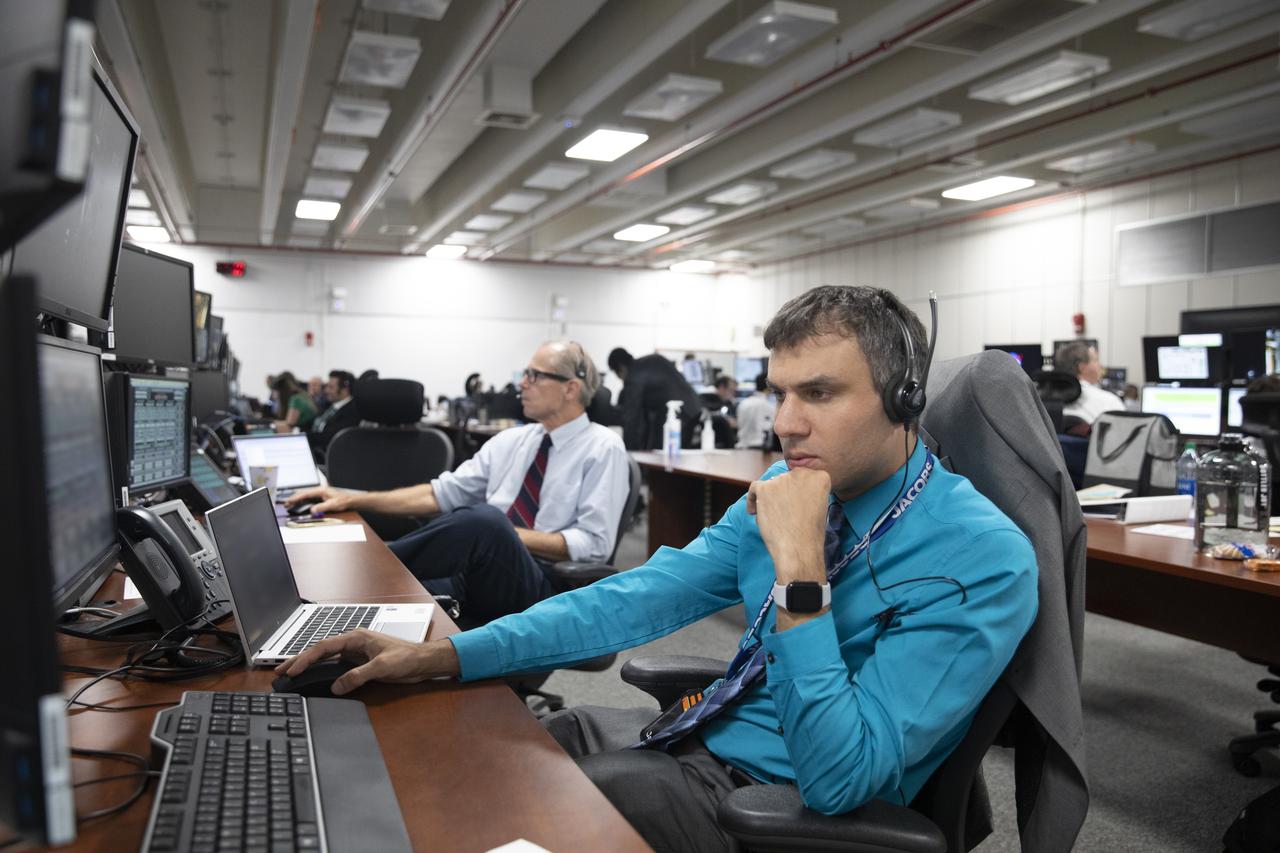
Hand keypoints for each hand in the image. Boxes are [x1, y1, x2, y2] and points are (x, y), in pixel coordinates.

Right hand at [274, 630, 458, 695]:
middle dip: (300, 660)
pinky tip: (315, 678)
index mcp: (357, 637)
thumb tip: (337, 686)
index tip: (294, 669)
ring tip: (292, 674)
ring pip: (327, 658)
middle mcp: (354, 643)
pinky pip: (336, 666)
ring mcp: (356, 653)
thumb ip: (358, 676)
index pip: (325, 646)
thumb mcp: (382, 667)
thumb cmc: (408, 657)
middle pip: (321, 651)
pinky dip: (323, 671)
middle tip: (281, 670)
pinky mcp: (360, 663)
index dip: (307, 658)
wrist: (424, 661)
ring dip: (310, 665)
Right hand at [284, 486, 352, 513]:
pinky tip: (300, 505)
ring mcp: (320, 494)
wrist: (351, 500)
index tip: (289, 501)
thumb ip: (321, 507)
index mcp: (321, 490)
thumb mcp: (332, 505)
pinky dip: (303, 502)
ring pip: (305, 496)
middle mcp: (319, 491)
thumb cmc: (343, 500)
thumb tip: (312, 510)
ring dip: (298, 501)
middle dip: (294, 499)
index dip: (296, 497)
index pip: (305, 493)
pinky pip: (309, 499)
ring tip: (290, 505)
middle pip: (303, 494)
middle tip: (286, 504)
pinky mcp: (321, 497)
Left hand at [747, 467, 829, 584]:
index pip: (805, 477)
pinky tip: (754, 512)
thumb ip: (808, 492)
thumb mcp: (819, 506)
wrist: (798, 548)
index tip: (797, 504)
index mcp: (819, 476)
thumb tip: (789, 490)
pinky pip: (754, 488)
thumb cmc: (810, 533)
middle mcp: (801, 474)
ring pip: (771, 485)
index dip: (799, 491)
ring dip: (769, 499)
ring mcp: (781, 480)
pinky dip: (752, 499)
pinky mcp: (764, 488)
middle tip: (784, 512)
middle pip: (787, 479)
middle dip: (784, 494)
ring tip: (772, 518)